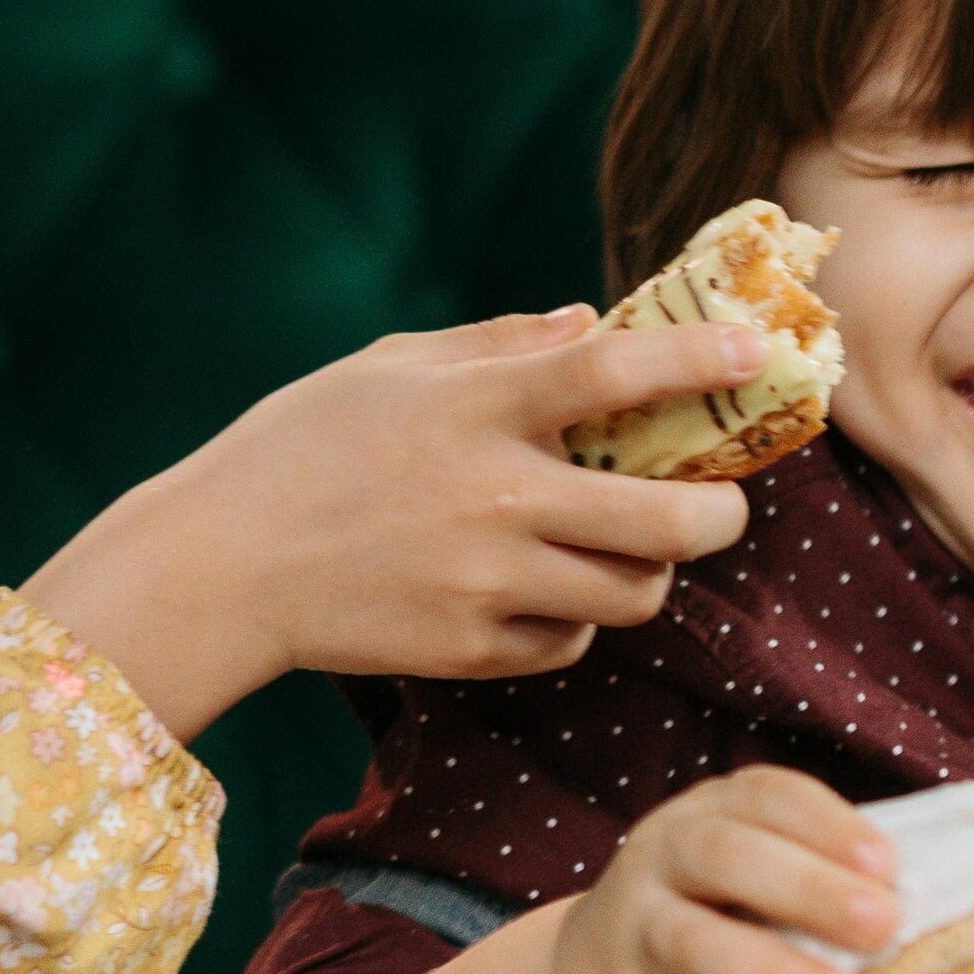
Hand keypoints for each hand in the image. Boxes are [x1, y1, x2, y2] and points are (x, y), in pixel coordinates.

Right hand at [23, 304, 763, 741]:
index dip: (699, 359)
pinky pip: (571, 641)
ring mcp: (488, 581)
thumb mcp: (388, 369)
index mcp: (477, 408)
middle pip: (667, 517)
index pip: (616, 372)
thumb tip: (592, 323)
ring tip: (633, 549)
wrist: (220, 568)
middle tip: (720, 505)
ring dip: (652, 571)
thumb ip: (497, 346)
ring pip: (634, 592)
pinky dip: (577, 620)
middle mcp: (496, 496)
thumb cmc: (298, 449)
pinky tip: (548, 592)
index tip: (753, 350)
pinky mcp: (472, 650)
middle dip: (720, 513)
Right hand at [527, 766, 898, 973]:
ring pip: (701, 948)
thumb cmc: (698, 922)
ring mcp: (633, 938)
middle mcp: (657, 861)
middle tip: (882, 922)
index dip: (826, 823)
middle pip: (723, 857)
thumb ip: (815, 887)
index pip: (762, 797)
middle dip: (805, 886)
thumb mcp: (736, 884)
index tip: (889, 863)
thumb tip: (952, 923)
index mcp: (701, 816)